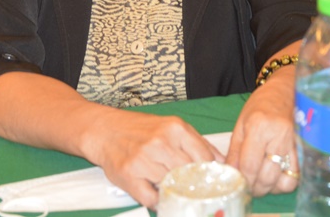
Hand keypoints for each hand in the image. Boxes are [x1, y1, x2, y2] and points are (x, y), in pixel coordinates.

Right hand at [86, 110, 221, 208]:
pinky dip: (158, 201)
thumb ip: (198, 143)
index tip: (212, 182)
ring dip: (175, 192)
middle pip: (189, 174)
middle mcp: (160, 143)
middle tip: (194, 191)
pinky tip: (158, 195)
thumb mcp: (172, 127)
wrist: (105, 130)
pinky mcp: (129, 175)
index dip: (211, 173)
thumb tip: (224, 162)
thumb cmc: (141, 130)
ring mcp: (143, 159)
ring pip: (171, 187)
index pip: (205, 158)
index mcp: (175, 128)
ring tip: (174, 190)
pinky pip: (151, 198)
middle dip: (193, 185)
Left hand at [226, 70, 298, 196]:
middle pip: (266, 178)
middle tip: (248, 185)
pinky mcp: (306, 150)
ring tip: (262, 180)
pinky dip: (284, 182)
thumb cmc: (262, 104)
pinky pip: (296, 177)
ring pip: (284, 183)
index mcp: (260, 127)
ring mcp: (296, 145)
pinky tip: (276, 175)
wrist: (287, 89)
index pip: (249, 166)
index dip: (242, 181)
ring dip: (271, 188)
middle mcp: (280, 137)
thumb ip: (235, 151)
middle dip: (254, 188)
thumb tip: (230, 174)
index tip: (237, 184)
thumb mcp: (241, 123)